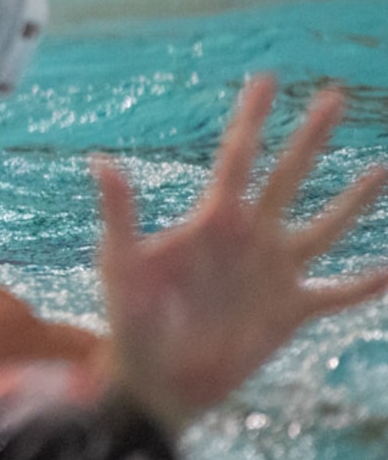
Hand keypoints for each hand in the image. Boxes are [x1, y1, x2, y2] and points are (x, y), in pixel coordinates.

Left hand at [95, 74, 387, 429]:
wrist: (155, 380)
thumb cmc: (130, 320)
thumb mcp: (121, 264)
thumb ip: (119, 214)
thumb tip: (100, 161)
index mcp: (213, 221)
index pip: (238, 157)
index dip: (252, 119)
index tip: (266, 78)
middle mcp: (250, 238)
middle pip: (289, 176)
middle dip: (310, 137)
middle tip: (333, 96)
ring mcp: (275, 272)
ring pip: (326, 227)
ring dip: (354, 199)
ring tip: (383, 166)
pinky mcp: (291, 312)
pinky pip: (339, 293)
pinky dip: (368, 284)